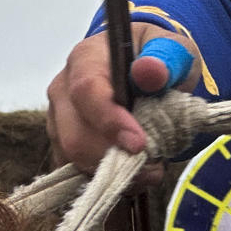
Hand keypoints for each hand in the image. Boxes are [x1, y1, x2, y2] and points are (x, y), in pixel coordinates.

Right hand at [45, 22, 202, 172]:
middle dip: (114, 158)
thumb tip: (150, 71)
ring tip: (149, 168)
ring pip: (73, 158)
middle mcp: (63, 88)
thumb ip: (165, 58)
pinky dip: (106, 180)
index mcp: (86, 57)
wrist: (142, 67)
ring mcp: (58, 118)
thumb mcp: (171, 49)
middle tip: (153, 165)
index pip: (87, 91)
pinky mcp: (61, 143)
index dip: (110, 121)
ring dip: (113, 173)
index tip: (139, 144)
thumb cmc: (156, 57)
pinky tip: (133, 174)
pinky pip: (75, 171)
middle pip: (74, 134)